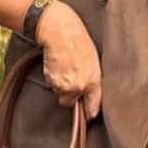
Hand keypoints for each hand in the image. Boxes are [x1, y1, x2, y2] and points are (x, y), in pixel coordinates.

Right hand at [35, 1, 101, 117]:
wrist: (60, 31)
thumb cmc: (78, 39)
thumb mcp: (93, 59)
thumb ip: (91, 77)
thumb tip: (88, 90)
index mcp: (94, 80)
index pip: (93, 106)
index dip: (89, 112)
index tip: (87, 115)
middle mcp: (81, 86)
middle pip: (72, 103)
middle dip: (70, 95)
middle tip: (69, 79)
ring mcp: (66, 86)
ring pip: (61, 94)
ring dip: (60, 85)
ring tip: (62, 67)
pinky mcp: (53, 81)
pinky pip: (52, 86)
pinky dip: (52, 79)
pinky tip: (56, 65)